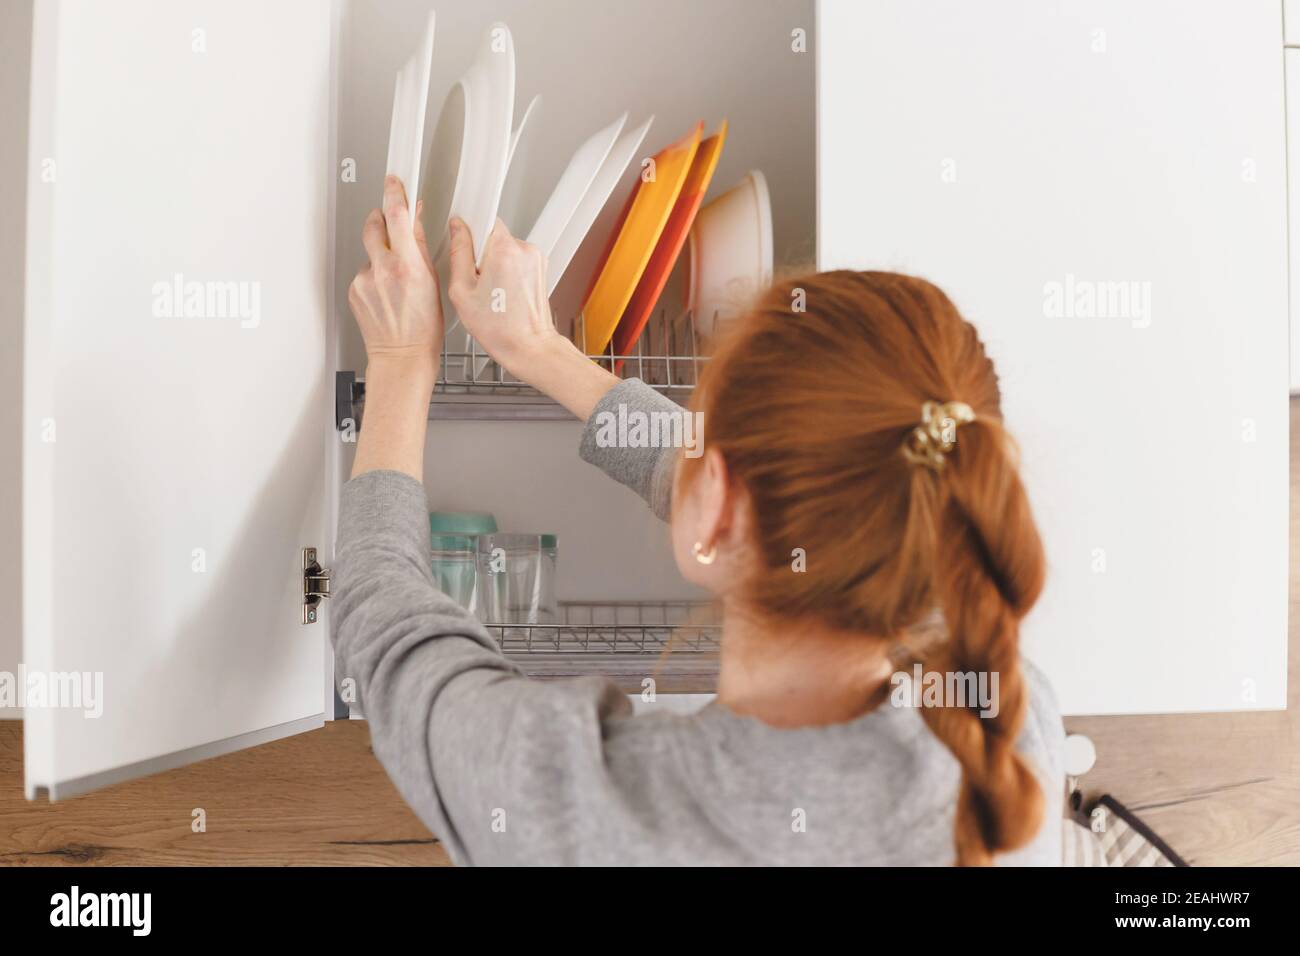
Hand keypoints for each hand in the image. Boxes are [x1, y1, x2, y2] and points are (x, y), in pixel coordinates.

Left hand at [348, 175, 441, 373]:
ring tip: (395, 279)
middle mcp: (382, 270)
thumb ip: (419, 247)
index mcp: (407, 266)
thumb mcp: (433, 283)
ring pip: (370, 251)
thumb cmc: (424, 329)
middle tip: (392, 224)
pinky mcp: (353, 290)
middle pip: (374, 225)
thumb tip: (415, 221)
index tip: (394, 182)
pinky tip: (386, 293)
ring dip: (380, 254)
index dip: (394, 193)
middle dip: (381, 218)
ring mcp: (364, 280)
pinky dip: (374, 275)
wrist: (401, 357)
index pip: (397, 216)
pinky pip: (363, 272)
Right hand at [446, 216, 618, 419]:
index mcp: (503, 250)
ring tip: (492, 290)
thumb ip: (458, 253)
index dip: (470, 229)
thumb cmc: (499, 328)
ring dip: (495, 262)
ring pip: (505, 247)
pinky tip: (503, 292)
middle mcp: (524, 249)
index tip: (465, 240)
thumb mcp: (462, 291)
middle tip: (476, 278)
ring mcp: (536, 258)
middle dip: (481, 251)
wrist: (529, 347)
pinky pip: (516, 259)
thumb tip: (458, 228)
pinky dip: (507, 271)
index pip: (484, 217)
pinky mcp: (541, 267)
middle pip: (494, 234)